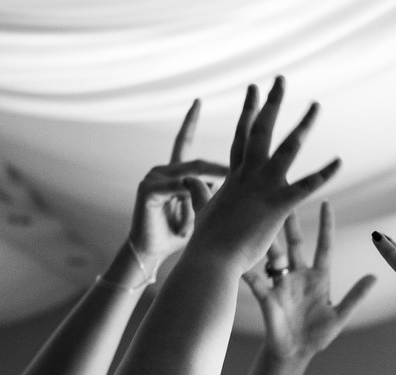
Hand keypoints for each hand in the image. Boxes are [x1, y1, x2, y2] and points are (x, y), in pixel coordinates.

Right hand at [129, 99, 229, 264]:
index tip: (197, 100)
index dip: (189, 120)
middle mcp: (161, 169)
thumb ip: (213, 192)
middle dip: (221, 165)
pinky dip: (196, 191)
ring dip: (215, 178)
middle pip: (197, 162)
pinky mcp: (148, 191)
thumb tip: (238, 178)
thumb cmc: (179, 235)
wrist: (151, 254)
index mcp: (173, 171)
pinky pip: (178, 188)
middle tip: (247, 161)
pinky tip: (213, 192)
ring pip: (191, 173)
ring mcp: (153, 178)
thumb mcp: (202, 210)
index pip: (183, 139)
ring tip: (236, 181)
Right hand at [186, 77, 340, 270]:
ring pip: (286, 149)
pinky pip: (305, 186)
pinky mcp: (277, 205)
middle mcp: (247, 175)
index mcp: (233, 177)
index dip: (248, 112)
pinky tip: (339, 161)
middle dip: (272, 103)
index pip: (242, 137)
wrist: (210, 260)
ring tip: (316, 105)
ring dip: (303, 126)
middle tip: (281, 79)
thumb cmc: (206, 243)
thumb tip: (191, 179)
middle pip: (261, 130)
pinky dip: (324, 174)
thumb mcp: (203, 212)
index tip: (254, 90)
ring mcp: (262, 187)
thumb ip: (200, 193)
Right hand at [243, 203, 375, 362]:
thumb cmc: (317, 335)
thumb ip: (355, 296)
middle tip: (287, 197)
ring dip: (269, 238)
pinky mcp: (267, 298)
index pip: (323, 246)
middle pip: (295, 243)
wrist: (295, 354)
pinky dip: (248, 271)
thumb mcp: (339, 316)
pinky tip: (241, 259)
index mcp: (319, 278)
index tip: (326, 201)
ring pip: (274, 256)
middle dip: (291, 221)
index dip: (325, 225)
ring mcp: (282, 284)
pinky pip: (257, 282)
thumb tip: (374, 276)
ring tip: (262, 218)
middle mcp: (299, 275)